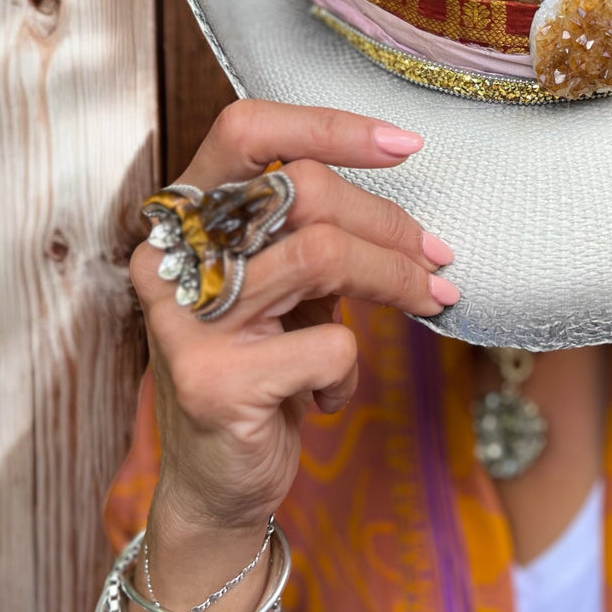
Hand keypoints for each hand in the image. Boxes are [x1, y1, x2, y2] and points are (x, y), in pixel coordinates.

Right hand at [130, 101, 459, 530]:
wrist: (218, 485)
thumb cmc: (264, 374)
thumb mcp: (287, 295)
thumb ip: (318, 245)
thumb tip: (413, 228)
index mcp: (188, 223)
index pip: (247, 132)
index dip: (329, 126)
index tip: (405, 146)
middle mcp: (173, 259)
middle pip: (301, 189)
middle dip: (390, 223)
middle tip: (438, 260)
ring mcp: (186, 319)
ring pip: (323, 254)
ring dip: (395, 281)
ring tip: (425, 305)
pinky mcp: (213, 380)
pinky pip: (328, 344)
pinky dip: (348, 371)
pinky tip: (328, 395)